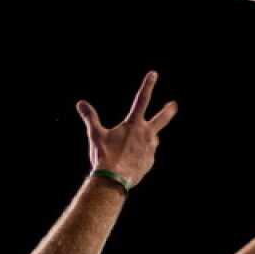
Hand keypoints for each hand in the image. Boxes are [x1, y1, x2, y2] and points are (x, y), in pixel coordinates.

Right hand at [78, 70, 177, 187]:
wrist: (113, 179)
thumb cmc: (104, 155)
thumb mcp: (95, 135)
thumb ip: (90, 117)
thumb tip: (80, 103)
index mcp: (133, 124)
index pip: (142, 99)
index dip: (148, 85)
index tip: (154, 74)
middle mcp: (146, 134)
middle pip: (162, 118)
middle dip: (169, 110)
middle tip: (174, 105)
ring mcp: (150, 149)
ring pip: (152, 139)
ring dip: (147, 139)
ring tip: (132, 147)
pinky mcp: (149, 162)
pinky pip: (147, 155)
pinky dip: (140, 155)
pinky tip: (130, 161)